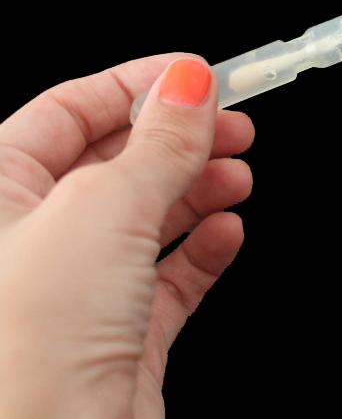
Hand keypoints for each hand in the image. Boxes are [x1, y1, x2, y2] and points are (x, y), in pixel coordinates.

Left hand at [0, 54, 253, 418]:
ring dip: (198, 191)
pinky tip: (227, 233)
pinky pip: (166, 278)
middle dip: (179, 140)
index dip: (135, 87)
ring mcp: (72, 291)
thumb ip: (158, 141)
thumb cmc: (30, 344)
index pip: (67, 112)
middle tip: (235, 125)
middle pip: (114, 162)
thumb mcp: (104, 208)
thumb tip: (190, 80)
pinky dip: (202, 251)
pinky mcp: (115, 339)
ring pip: (146, 218)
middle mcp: (27, 240)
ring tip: (238, 177)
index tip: (197, 74)